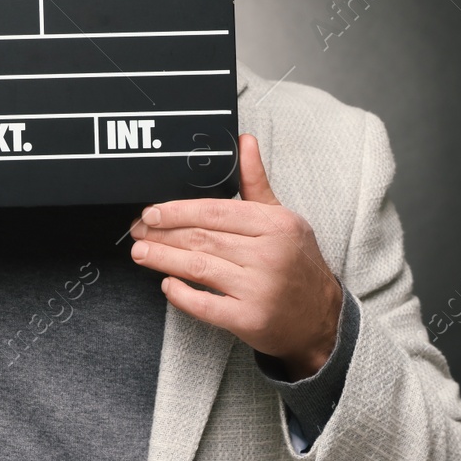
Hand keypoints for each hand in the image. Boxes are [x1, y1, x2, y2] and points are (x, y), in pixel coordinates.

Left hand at [128, 132, 342, 379]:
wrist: (322, 317)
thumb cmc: (296, 264)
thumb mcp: (282, 219)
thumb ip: (255, 182)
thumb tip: (244, 140)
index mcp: (275, 225)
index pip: (215, 212)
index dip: (178, 211)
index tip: (152, 212)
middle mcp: (269, 255)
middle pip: (203, 238)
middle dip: (163, 234)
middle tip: (138, 231)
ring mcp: (260, 289)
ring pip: (199, 267)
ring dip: (163, 259)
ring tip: (141, 253)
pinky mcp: (250, 320)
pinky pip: (206, 305)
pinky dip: (181, 294)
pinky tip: (167, 284)